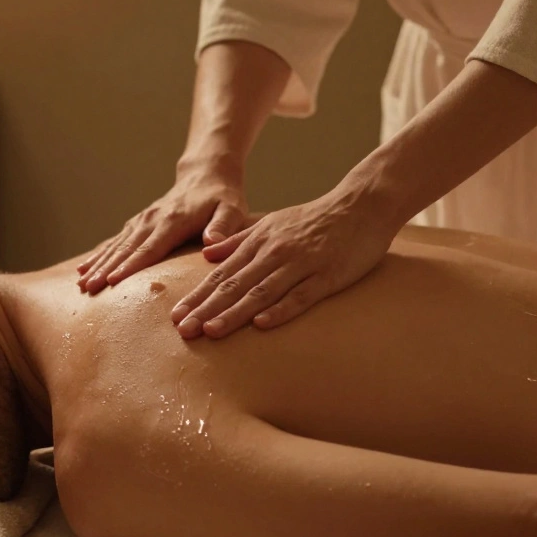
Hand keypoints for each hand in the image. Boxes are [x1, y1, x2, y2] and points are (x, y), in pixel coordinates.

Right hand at [78, 160, 247, 293]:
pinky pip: (115, 241)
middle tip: (87, 289)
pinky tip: (84, 268)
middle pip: (126, 249)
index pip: (149, 248)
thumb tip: (212, 242)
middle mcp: (152, 219)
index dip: (131, 265)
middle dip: (106, 269)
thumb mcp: (231, 209)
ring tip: (80, 283)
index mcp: (173, 221)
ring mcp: (142, 220)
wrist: (206, 174)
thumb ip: (223, 226)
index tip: (113, 281)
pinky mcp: (138, 223)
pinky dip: (99, 254)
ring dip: (98, 264)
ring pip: (116, 245)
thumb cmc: (223, 197)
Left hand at [170, 191, 397, 338]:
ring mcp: (300, 264)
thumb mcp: (271, 223)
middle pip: (234, 285)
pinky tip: (261, 325)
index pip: (221, 274)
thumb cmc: (314, 218)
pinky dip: (280, 310)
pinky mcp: (327, 275)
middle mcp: (274, 253)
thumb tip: (207, 255)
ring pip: (261, 292)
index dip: (198, 296)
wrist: (360, 205)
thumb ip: (238, 240)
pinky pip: (300, 296)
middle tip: (183, 330)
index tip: (176, 317)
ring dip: (234, 313)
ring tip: (211, 331)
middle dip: (206, 309)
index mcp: (259, 242)